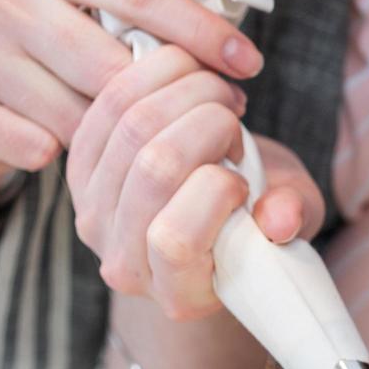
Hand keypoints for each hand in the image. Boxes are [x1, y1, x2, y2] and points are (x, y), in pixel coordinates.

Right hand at [0, 0, 262, 178]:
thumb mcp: (94, 23)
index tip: (250, 63)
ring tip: (129, 144)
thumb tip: (235, 58)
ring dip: (114, 141)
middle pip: (111, 64)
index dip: (201, 30)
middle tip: (209, 121)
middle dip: (168, 101)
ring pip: (78, 114)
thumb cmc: (55, 61)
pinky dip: (61, 157)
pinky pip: (37, 147)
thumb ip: (147, 25)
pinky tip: (64, 152)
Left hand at [67, 48, 323, 318]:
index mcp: (179, 294)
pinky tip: (185, 75)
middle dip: (209, 123)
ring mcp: (94, 214)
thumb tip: (280, 217)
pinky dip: (152, 74)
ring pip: (129, 126)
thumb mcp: (290, 229)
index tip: (245, 179)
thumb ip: (290, 221)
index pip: (176, 239)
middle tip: (236, 118)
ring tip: (216, 95)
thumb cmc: (258, 228)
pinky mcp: (79, 168)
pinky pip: (106, 104)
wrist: (214, 220)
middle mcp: (124, 261)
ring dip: (184, 90)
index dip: (219, 190)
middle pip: (154, 168)